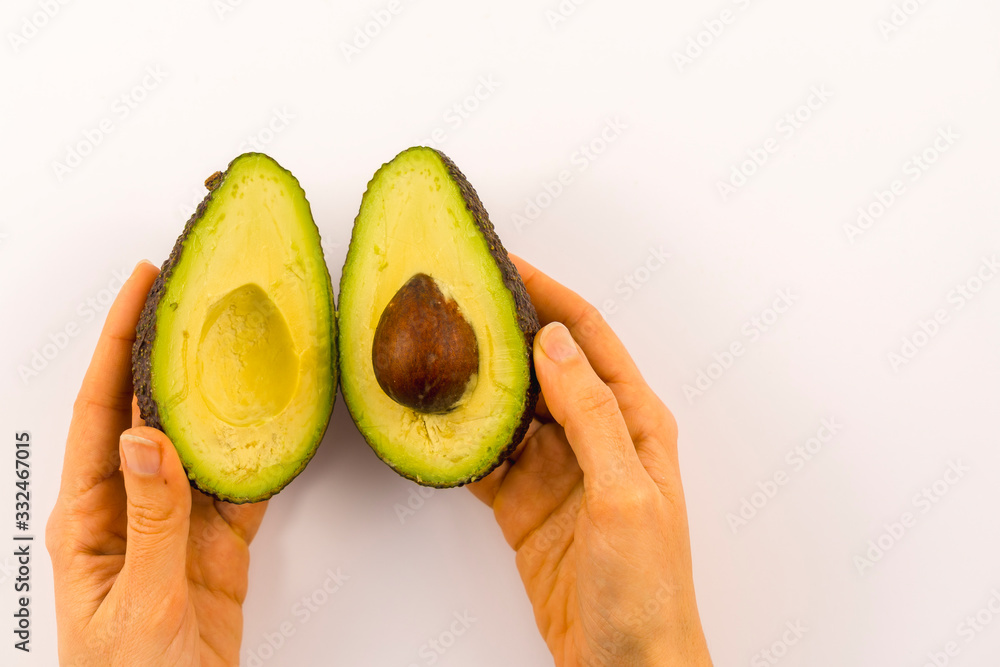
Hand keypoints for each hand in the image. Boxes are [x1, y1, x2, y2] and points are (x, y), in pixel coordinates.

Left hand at [46, 262, 267, 666]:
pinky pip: (242, 489)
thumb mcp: (140, 602)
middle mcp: (131, 508)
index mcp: (90, 516)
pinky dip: (262, 456)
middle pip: (152, 411)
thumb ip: (152, 519)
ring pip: (203, 443)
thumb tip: (148, 435)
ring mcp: (177, 526)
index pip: (99, 409)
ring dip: (222, 396)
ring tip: (246, 344)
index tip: (142, 287)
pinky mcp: (216, 549)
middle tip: (198, 296)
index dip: (118, 342)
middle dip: (170, 350)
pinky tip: (278, 425)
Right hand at [469, 257, 711, 666]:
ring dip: (478, 381)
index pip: (588, 337)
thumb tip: (555, 344)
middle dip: (503, 328)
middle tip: (456, 300)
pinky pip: (489, 458)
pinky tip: (437, 424)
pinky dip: (463, 439)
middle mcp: (597, 436)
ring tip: (435, 349)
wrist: (627, 666)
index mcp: (635, 422)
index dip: (549, 294)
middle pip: (543, 363)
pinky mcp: (526, 505)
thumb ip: (592, 418)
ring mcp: (558, 470)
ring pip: (511, 406)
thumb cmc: (648, 590)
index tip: (506, 263)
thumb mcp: (625, 496)